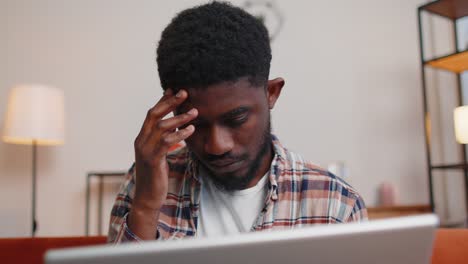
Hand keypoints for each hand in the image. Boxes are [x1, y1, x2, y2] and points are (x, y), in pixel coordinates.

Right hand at [129, 89, 196, 238]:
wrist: (147, 198)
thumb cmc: (156, 177)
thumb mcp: (160, 156)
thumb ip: (164, 143)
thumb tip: (176, 132)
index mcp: (142, 138)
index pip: (151, 114)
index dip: (163, 100)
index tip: (174, 89)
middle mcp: (141, 141)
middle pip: (154, 115)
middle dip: (169, 102)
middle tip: (185, 92)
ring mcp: (145, 150)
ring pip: (161, 127)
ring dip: (179, 118)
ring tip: (195, 112)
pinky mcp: (153, 160)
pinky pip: (166, 142)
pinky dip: (180, 134)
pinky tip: (191, 130)